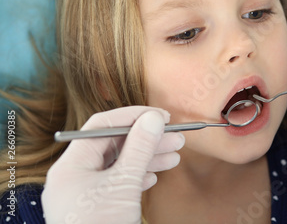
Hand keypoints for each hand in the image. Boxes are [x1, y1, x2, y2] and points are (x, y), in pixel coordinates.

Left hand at [41, 106, 184, 223]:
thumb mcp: (124, 183)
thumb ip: (140, 148)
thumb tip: (154, 119)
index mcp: (72, 164)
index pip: (102, 126)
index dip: (133, 117)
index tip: (161, 116)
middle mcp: (75, 175)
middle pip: (114, 145)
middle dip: (147, 140)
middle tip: (176, 137)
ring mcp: (85, 193)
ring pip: (119, 165)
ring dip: (148, 158)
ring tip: (175, 155)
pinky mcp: (95, 208)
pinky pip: (118, 183)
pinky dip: (138, 176)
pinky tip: (154, 176)